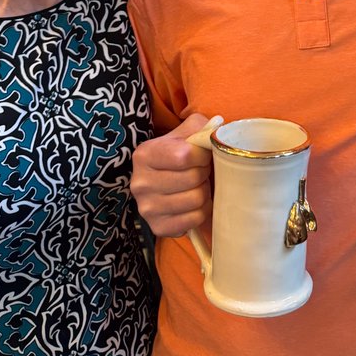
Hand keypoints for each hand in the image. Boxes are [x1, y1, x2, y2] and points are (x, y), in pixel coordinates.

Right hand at [131, 112, 212, 236]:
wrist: (167, 180)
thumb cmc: (181, 154)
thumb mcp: (187, 132)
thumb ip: (201, 127)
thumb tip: (216, 131)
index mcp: (144, 154)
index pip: (184, 156)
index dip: (202, 155)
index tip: (202, 155)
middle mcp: (139, 183)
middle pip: (192, 178)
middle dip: (204, 173)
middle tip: (201, 172)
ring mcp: (147, 208)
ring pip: (196, 199)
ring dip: (204, 191)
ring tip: (197, 186)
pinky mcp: (158, 227)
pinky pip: (195, 219)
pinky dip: (202, 210)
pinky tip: (194, 203)